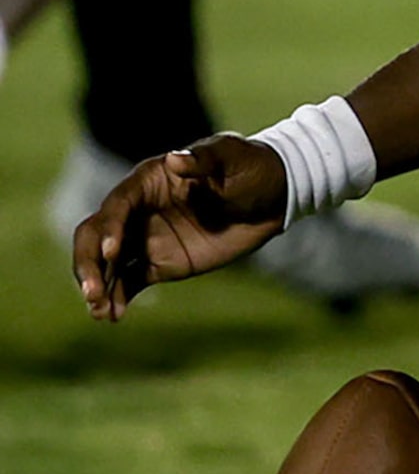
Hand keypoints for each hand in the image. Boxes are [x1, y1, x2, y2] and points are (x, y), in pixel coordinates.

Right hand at [73, 134, 287, 319]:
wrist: (274, 196)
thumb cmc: (250, 168)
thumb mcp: (231, 156)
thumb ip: (203, 159)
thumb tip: (175, 159)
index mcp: (147, 182)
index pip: (117, 205)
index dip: (109, 228)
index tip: (112, 253)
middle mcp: (137, 211)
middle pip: (97, 236)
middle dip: (90, 263)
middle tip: (94, 292)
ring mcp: (146, 239)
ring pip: (108, 263)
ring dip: (99, 287)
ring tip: (100, 312)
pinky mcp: (160, 263)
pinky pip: (130, 281)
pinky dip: (118, 297)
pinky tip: (113, 316)